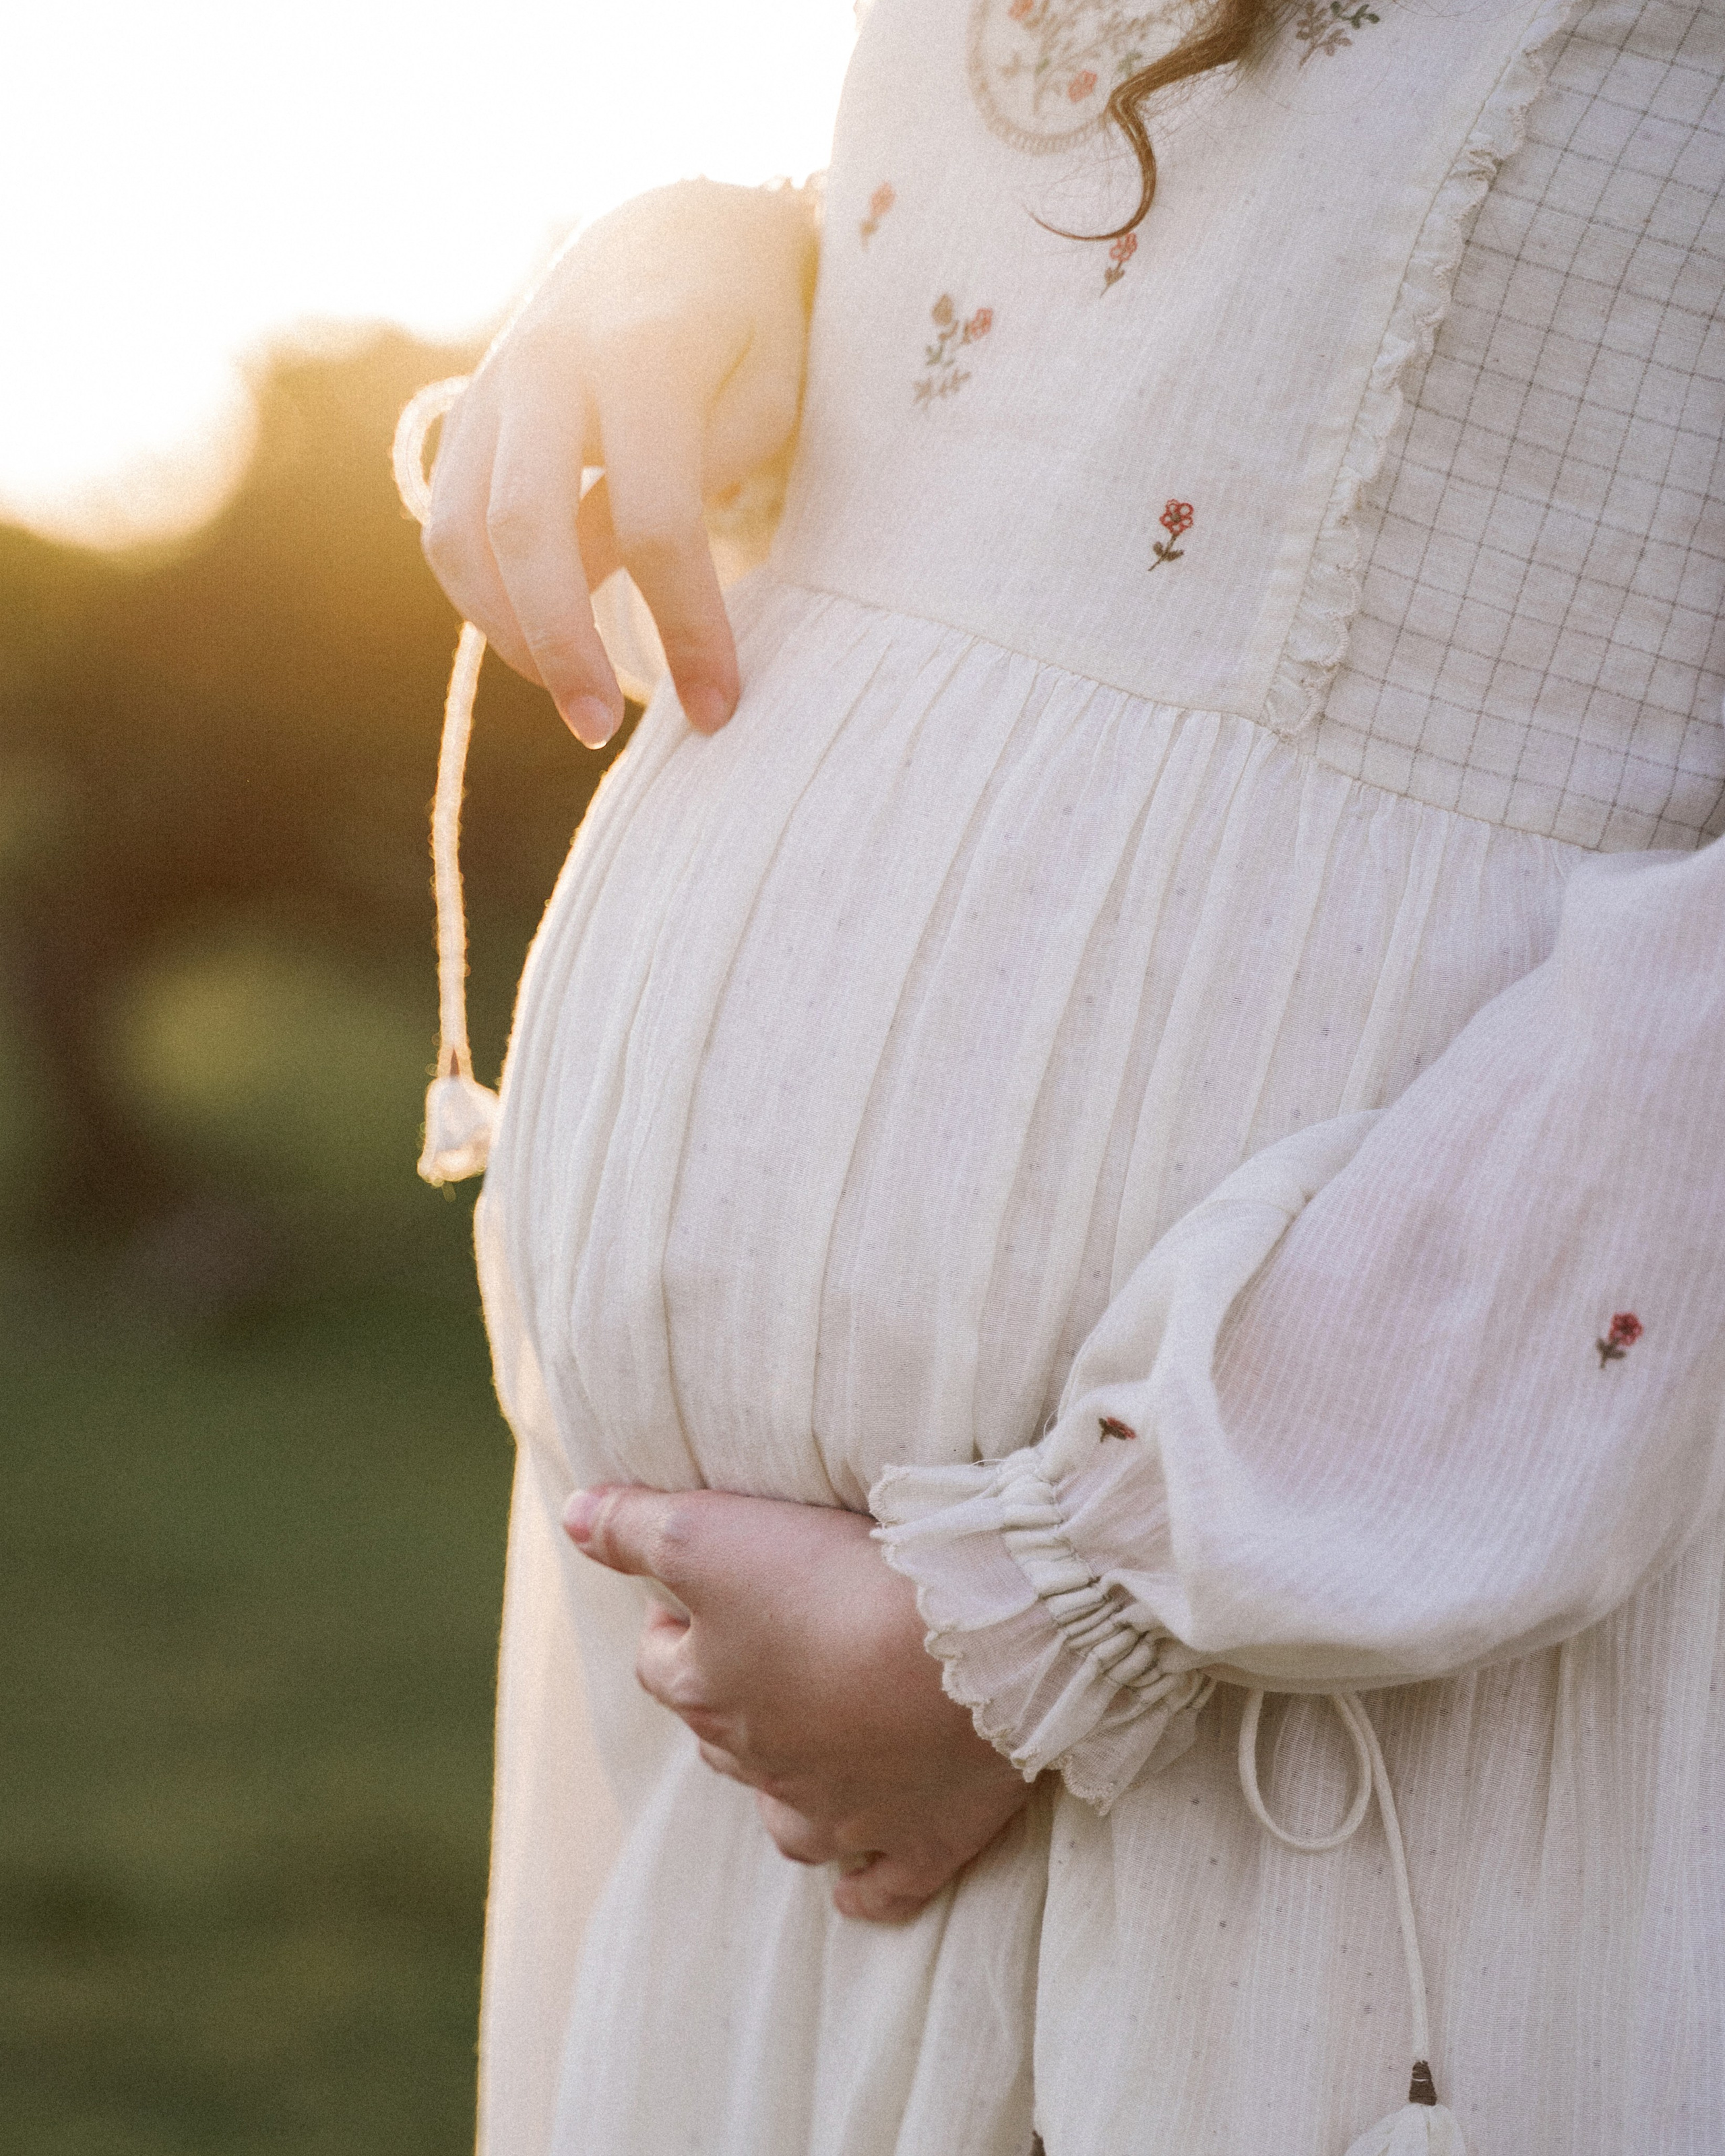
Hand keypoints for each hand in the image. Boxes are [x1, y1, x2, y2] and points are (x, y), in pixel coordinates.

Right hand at [423, 178, 816, 747]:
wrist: (675, 233)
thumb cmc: (750, 327)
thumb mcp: (770, 389)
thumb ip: (705, 473)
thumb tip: (619, 572)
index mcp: (642, 356)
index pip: (656, 521)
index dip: (688, 626)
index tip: (721, 707)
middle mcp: (547, 367)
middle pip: (528, 532)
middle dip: (563, 647)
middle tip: (602, 731)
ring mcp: (492, 392)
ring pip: (463, 536)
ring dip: (510, 636)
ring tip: (576, 703)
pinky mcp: (465, 419)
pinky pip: (447, 529)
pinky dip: (482, 602)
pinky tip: (541, 649)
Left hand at [564, 1484, 1034, 1921]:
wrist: (967, 1644)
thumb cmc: (832, 1583)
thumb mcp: (706, 1533)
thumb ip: (631, 1527)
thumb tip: (573, 1517)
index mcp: (710, 1695)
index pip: (660, 1665)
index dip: (670, 1627)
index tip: (690, 1600)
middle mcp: (764, 1766)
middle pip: (722, 1736)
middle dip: (732, 1696)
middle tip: (764, 1648)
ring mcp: (843, 1815)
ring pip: (788, 1818)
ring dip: (784, 1788)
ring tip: (803, 1747)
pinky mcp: (921, 1842)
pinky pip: (877, 1888)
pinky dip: (862, 1886)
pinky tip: (855, 1886)